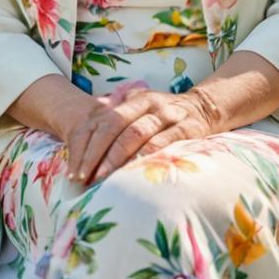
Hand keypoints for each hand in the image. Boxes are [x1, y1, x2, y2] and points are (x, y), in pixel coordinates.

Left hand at [63, 87, 213, 186]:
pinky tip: (132, 172)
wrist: (204, 108)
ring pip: (136, 134)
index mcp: (135, 100)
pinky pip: (162, 143)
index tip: (73, 168)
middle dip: (95, 152)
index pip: (103, 119)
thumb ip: (117, 117)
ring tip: (101, 178)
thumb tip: (82, 137)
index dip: (86, 143)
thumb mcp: (141, 109)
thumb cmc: (164, 116)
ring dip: (116, 157)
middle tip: (82, 177)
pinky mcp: (187, 130)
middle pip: (115, 125)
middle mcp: (150, 104)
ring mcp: (168, 115)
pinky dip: (145, 157)